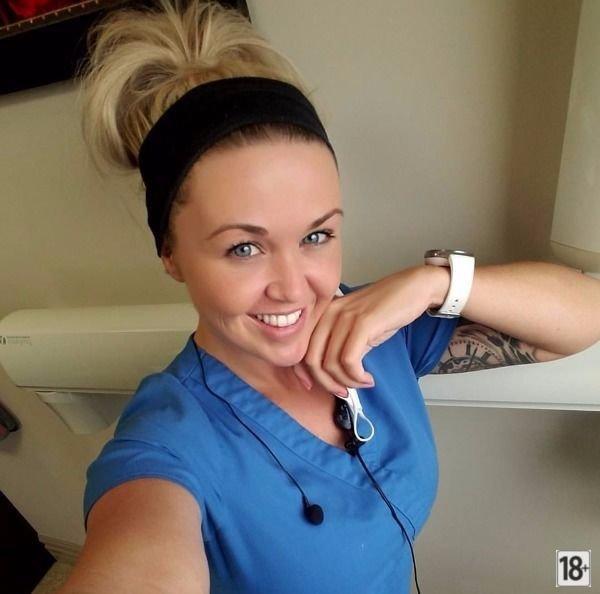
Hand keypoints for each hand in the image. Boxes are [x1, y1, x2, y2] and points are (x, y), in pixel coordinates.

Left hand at [292, 265, 434, 394]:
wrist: (413, 288)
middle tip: (344, 391)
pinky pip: (349, 360)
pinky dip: (356, 376)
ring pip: (330, 364)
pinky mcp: (362, 323)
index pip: (302, 350)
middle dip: (327, 383)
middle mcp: (329, 313)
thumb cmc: (386, 309)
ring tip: (362, 383)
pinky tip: (368, 378)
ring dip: (346, 382)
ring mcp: (344, 317)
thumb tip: (330, 375)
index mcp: (323, 313)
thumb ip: (339, 345)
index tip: (319, 388)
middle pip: (312, 360)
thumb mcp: (356, 326)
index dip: (305, 375)